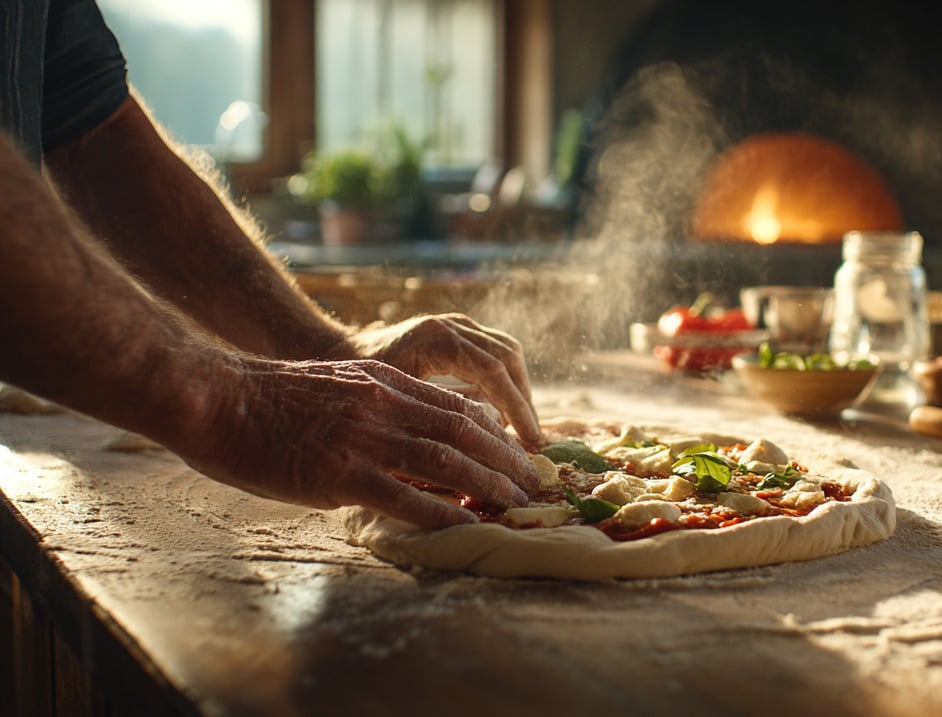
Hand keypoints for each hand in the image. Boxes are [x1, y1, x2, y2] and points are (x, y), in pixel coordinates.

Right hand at [182, 358, 541, 529]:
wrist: (215, 396)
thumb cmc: (268, 397)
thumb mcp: (338, 385)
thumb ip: (380, 403)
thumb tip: (414, 428)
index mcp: (385, 384)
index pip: (457, 407)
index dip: (496, 432)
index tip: (518, 453)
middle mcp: (384, 407)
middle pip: (464, 433)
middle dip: (505, 460)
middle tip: (532, 484)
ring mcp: (364, 439)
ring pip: (445, 462)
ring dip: (487, 485)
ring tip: (515, 504)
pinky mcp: (339, 473)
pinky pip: (402, 496)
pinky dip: (440, 513)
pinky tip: (464, 525)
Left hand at [342, 313, 542, 442]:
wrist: (333, 350)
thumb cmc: (355, 385)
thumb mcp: (395, 403)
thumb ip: (437, 414)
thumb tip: (485, 439)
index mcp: (437, 340)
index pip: (494, 371)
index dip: (517, 407)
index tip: (531, 440)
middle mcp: (452, 325)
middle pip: (508, 358)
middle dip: (524, 400)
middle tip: (533, 440)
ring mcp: (456, 323)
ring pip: (507, 352)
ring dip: (519, 389)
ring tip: (523, 427)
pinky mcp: (457, 329)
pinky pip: (495, 350)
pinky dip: (506, 379)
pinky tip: (504, 410)